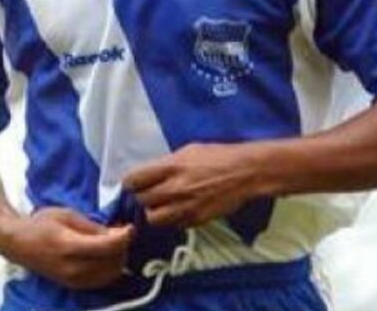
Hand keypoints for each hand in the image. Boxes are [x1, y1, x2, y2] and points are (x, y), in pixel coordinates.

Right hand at [1, 207, 132, 289]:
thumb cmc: (41, 223)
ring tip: (114, 243)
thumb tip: (117, 234)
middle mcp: (73, 269)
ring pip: (111, 274)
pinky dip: (110, 268)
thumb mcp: (67, 215)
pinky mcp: (75, 286)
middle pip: (113, 263)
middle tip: (122, 232)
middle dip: (123, 247)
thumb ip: (93, 227)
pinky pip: (102, 280)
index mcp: (69, 247)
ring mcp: (74, 281)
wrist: (18, 243)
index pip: (107, 247)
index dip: (124, 237)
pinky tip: (106, 255)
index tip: (130, 227)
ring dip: (118, 259)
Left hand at [123, 143, 269, 227]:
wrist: (245, 172)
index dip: (130, 183)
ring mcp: (185, 207)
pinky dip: (173, 220)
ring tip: (162, 206)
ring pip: (154, 218)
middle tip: (149, 194)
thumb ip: (167, 164)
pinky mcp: (196, 220)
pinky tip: (180, 210)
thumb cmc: (218, 156)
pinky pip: (174, 225)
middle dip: (142, 198)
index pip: (134, 180)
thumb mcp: (188, 151)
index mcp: (170, 167)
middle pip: (142, 200)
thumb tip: (151, 174)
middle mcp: (174, 188)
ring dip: (155, 212)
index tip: (133, 184)